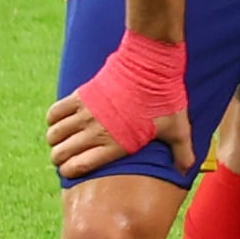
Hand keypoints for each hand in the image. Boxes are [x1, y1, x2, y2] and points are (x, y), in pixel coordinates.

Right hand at [46, 89, 189, 177]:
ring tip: (62, 141)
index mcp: (116, 143)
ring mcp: (85, 113)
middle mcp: (95, 131)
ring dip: (55, 141)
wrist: (152, 66)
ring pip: (54, 135)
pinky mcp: (80, 95)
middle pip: (61, 153)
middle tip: (65, 157)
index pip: (78, 167)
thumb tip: (186, 172)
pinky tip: (60, 122)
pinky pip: (54, 114)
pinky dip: (53, 120)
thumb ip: (182, 153)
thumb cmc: (165, 99)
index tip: (71, 171)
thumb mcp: (178, 129)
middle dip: (60, 159)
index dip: (70, 172)